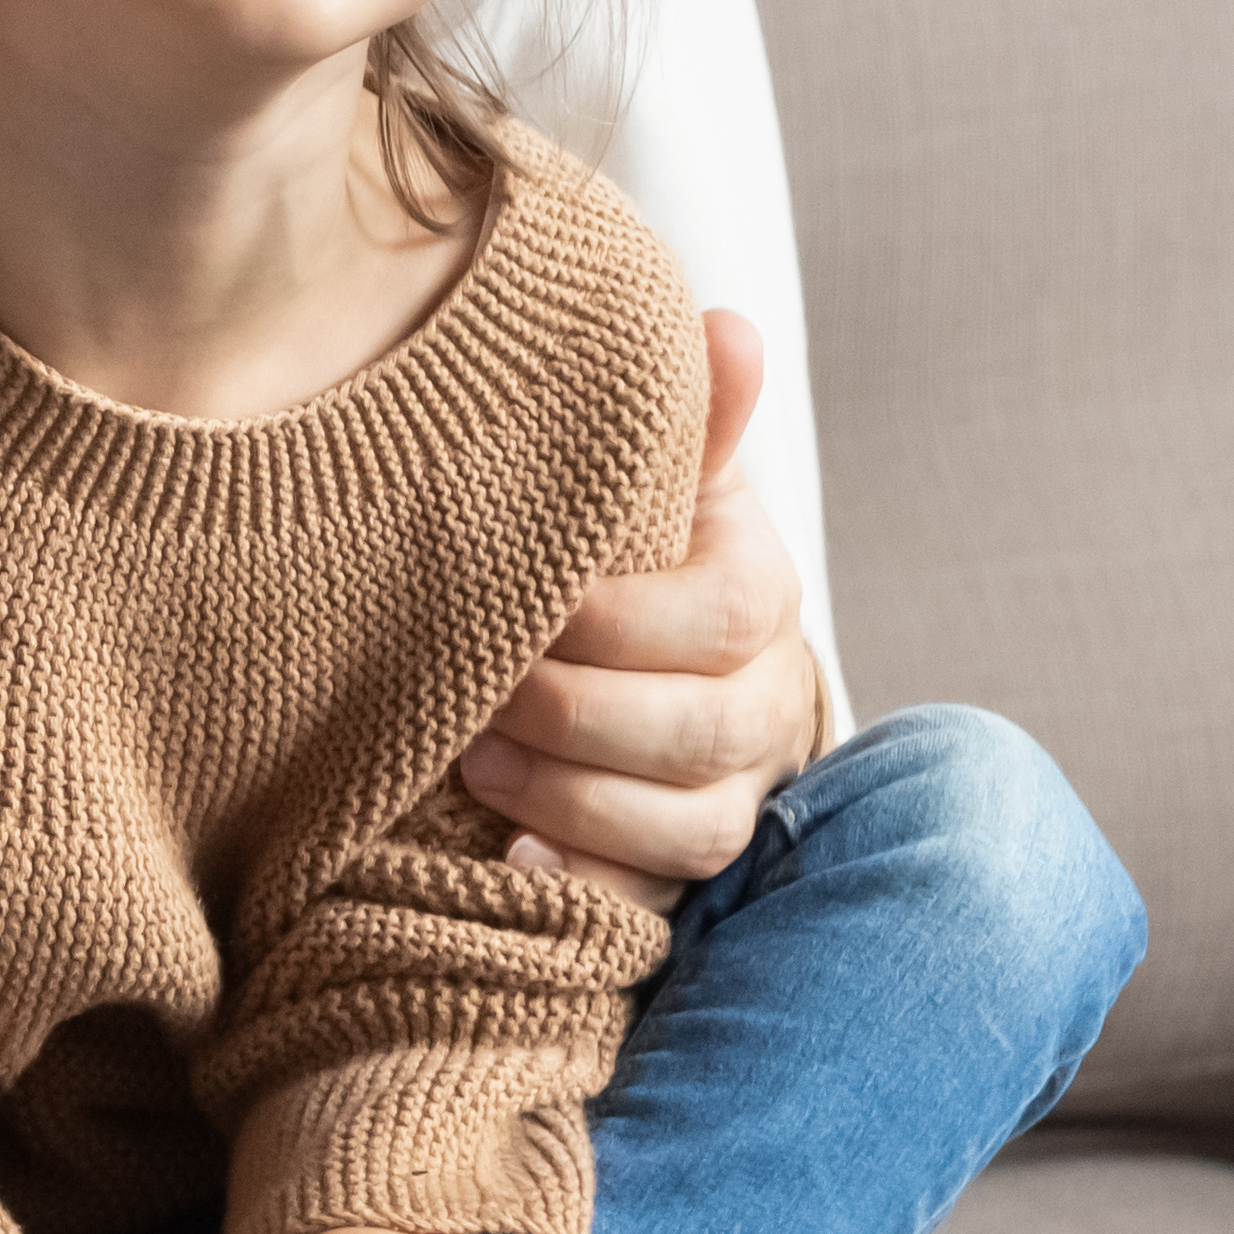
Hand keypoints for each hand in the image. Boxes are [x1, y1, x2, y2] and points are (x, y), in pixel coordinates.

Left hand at [455, 306, 824, 901]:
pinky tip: (511, 866)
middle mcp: (762, 705)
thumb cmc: (617, 558)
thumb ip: (684, 421)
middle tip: (476, 699)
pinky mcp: (674, 875)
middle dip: (580, 717)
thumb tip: (728, 326)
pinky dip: (582, 888)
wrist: (615, 666)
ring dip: (572, 800)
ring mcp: (727, 797)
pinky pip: (651, 906)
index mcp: (754, 595)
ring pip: (689, 827)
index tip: (528, 609)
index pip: (729, 612)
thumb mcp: (645, 485)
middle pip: (707, 731)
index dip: (624, 620)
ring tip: (471, 766)